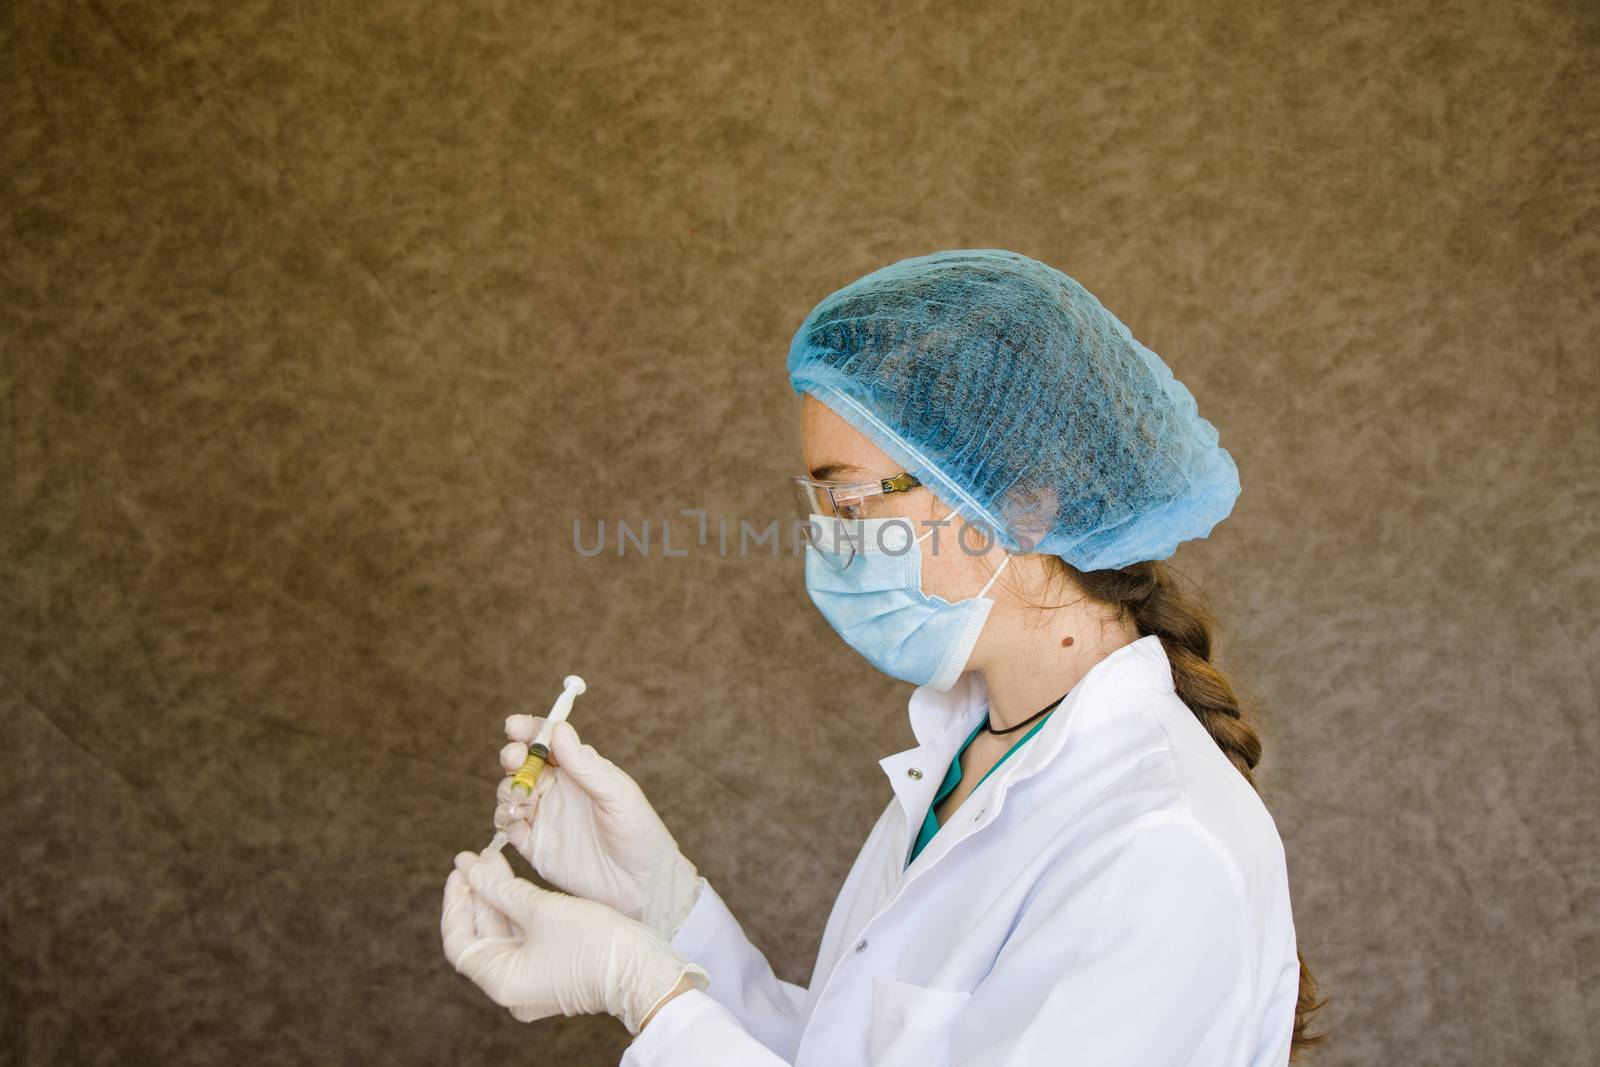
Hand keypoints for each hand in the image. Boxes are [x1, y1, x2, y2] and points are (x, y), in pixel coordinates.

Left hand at [440, 847, 709, 1034]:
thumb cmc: (596, 942)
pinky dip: (517, 911)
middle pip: (481, 936)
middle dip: (478, 894)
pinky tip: (516, 882)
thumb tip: (469, 867)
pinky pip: (523, 939)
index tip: (460, 870)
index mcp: (502, 981)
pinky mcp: (549, 971)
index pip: (459, 941)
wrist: (645, 969)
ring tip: (495, 860)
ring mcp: (531, 982)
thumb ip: (501, 888)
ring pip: (503, 935)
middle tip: (477, 858)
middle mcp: (511, 988)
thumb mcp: (543, 909)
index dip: (455, 902)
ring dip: (498, 898)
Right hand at [495, 716, 703, 940]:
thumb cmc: (639, 833)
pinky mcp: (535, 846)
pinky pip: (508, 826)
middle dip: (513, 756)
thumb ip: (586, 765)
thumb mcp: (617, 793)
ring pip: (510, 792)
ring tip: (520, 797)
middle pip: (523, 763)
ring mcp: (544, 817)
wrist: (641, 886)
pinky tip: (515, 819)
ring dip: (507, 788)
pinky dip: (504, 818)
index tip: (514, 727)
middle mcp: (558, 790)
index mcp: (579, 770)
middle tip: (514, 759)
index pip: (547, 741)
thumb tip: (559, 730)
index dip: (528, 730)